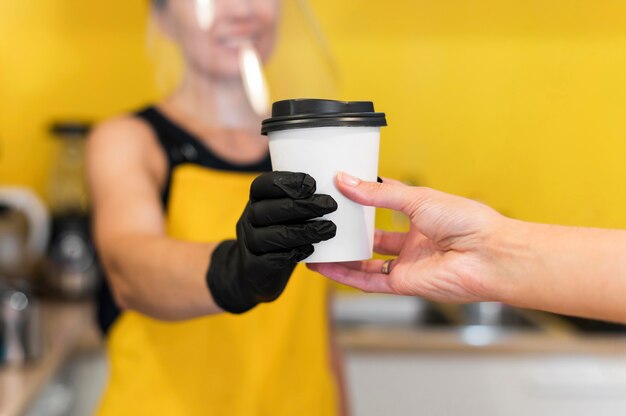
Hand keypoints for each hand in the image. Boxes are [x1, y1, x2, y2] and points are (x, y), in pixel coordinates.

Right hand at [207, 171, 337, 312]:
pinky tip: (311, 250)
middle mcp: (248, 220)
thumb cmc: (281, 235)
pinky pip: (270, 260)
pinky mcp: (253, 268)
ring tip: (329, 229)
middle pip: (266, 210)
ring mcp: (248, 245)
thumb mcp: (286, 211)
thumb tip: (344, 179)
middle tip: (330, 205)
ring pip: (269, 236)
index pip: (261, 185)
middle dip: (300, 206)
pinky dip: (292, 254)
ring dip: (301, 231)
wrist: (253, 274)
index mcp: (257, 201)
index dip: (285, 182)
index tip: (312, 183)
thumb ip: (305, 197)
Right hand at [308, 173, 509, 303]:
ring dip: (341, 256)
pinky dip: (345, 274)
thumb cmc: (467, 222)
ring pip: (366, 262)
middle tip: (324, 221)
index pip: (385, 205)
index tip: (339, 190)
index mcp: (421, 218)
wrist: (488, 254)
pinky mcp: (402, 283)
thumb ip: (379, 194)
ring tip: (316, 247)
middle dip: (349, 232)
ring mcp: (407, 264)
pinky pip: (368, 281)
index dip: (363, 199)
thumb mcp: (417, 198)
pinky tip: (325, 267)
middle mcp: (412, 243)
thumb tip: (346, 181)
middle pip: (373, 238)